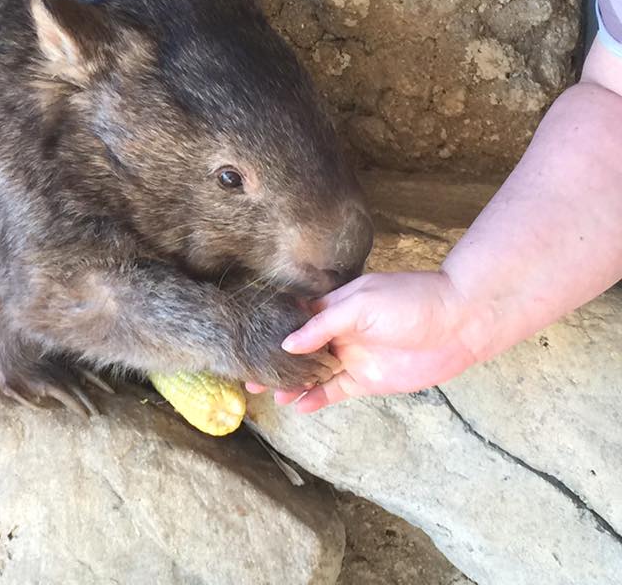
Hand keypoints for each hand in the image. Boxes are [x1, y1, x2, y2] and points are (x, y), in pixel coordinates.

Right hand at [246, 271, 494, 412]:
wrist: (460, 322)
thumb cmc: (411, 301)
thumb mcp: (362, 303)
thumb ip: (324, 323)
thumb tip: (289, 343)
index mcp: (334, 307)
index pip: (295, 320)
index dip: (272, 331)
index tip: (248, 342)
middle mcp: (339, 333)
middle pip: (299, 350)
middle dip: (275, 362)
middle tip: (248, 376)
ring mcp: (352, 357)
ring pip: (313, 373)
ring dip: (292, 383)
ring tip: (268, 395)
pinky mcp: (368, 379)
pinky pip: (336, 391)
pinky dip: (317, 398)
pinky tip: (298, 406)